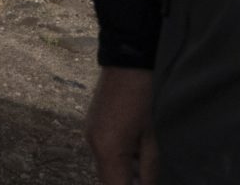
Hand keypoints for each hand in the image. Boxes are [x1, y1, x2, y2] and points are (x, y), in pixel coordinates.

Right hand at [86, 68, 157, 184]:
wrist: (123, 66)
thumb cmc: (142, 101)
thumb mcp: (150, 139)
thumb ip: (147, 168)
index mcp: (109, 150)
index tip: (141, 183)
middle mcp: (93, 147)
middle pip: (106, 180)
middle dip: (124, 182)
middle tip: (142, 176)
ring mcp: (89, 137)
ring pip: (103, 168)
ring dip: (119, 172)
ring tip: (139, 160)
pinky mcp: (90, 129)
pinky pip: (101, 154)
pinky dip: (114, 159)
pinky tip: (130, 148)